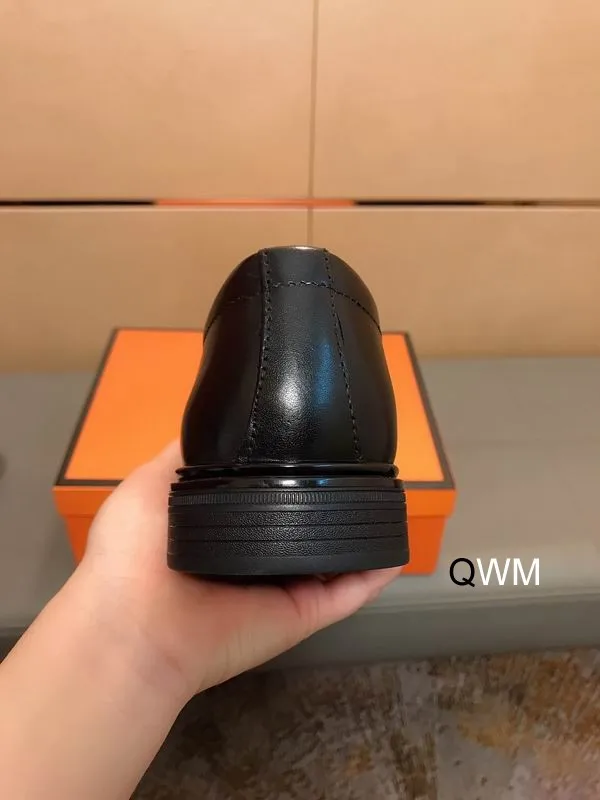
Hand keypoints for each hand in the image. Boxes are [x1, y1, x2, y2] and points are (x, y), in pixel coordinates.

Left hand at [79, 442, 402, 703]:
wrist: (136, 626)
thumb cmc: (135, 551)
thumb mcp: (152, 483)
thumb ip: (188, 455)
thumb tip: (216, 419)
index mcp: (223, 526)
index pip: (267, 493)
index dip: (289, 470)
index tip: (314, 439)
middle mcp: (256, 553)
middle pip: (304, 522)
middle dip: (329, 498)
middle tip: (359, 463)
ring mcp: (283, 584)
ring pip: (334, 555)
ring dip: (360, 531)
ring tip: (386, 495)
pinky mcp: (304, 611)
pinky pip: (350, 590)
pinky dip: (377, 571)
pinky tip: (395, 543)